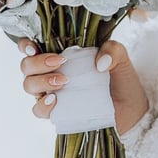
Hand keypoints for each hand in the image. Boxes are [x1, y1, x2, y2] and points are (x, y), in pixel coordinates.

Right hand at [17, 38, 148, 132]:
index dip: (26, 44)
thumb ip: (112, 50)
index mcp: (61, 54)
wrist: (131, 107)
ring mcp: (51, 93)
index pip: (32, 46)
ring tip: (63, 81)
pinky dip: (43, 105)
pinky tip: (55, 100)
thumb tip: (99, 62)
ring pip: (28, 85)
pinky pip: (38, 110)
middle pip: (26, 66)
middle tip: (60, 61)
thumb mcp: (121, 58)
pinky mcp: (57, 112)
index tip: (34, 46)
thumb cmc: (121, 79)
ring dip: (41, 81)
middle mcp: (50, 72)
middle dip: (37, 62)